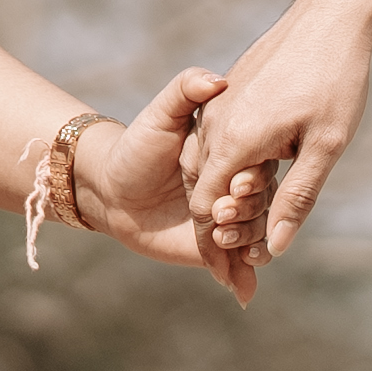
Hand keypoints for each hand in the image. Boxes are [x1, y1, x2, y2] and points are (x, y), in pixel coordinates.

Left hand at [72, 67, 259, 300]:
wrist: (110, 191)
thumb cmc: (135, 146)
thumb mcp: (160, 113)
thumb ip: (185, 89)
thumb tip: (216, 80)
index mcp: (232, 155)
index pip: (258, 167)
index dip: (252, 178)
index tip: (238, 184)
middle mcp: (234, 187)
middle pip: (262, 204)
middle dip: (251, 214)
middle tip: (225, 214)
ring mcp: (226, 219)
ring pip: (254, 235)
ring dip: (248, 244)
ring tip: (229, 245)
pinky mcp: (213, 247)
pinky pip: (236, 263)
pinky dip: (243, 277)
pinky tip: (244, 291)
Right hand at [184, 0, 371, 274]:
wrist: (331, 14)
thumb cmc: (336, 80)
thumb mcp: (326, 146)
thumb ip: (297, 199)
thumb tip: (274, 248)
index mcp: (236, 140)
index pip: (207, 205)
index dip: (224, 233)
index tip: (254, 247)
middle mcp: (217, 121)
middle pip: (204, 187)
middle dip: (229, 215)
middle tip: (265, 234)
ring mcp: (220, 103)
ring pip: (210, 161)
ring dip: (233, 186)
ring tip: (272, 197)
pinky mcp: (229, 90)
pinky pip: (220, 136)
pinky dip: (236, 158)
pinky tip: (270, 161)